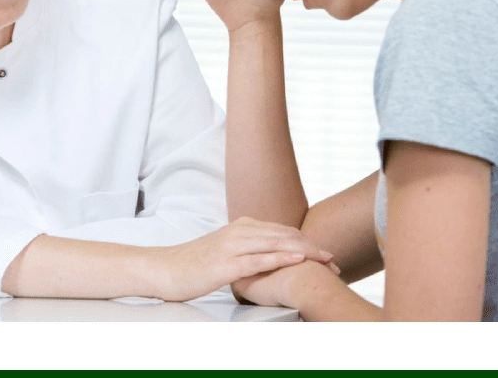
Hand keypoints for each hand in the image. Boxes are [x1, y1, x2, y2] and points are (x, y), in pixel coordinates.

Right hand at [154, 216, 334, 301]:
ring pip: (276, 244)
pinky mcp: (226, 263)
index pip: (282, 232)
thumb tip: (267, 256)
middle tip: (334, 260)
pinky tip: (297, 260)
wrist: (163, 269)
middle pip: (285, 236)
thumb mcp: (225, 252)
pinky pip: (258, 259)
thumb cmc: (193, 264)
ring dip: (304, 252)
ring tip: (325, 259)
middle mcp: (240, 231)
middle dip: (312, 248)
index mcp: (241, 227)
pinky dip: (281, 258)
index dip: (306, 242)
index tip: (325, 254)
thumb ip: (247, 250)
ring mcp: (233, 246)